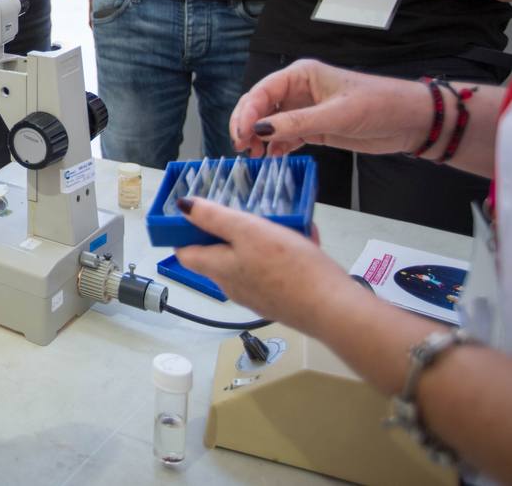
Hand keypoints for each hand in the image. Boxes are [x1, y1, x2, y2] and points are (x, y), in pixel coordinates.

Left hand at [176, 197, 355, 333]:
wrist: (333, 309)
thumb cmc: (289, 267)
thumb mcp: (248, 231)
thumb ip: (214, 218)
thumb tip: (183, 207)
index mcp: (218, 270)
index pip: (186, 253)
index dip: (185, 233)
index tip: (200, 213)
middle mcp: (232, 287)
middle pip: (218, 256)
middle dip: (229, 232)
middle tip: (247, 213)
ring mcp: (257, 296)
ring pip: (248, 261)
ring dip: (259, 241)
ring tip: (281, 224)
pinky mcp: (280, 300)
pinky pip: (272, 271)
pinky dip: (282, 255)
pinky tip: (304, 241)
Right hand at [229, 59, 430, 156]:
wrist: (411, 121)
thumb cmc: (381, 104)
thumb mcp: (337, 114)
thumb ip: (297, 123)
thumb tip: (261, 130)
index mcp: (302, 75)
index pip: (262, 91)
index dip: (247, 112)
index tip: (242, 134)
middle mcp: (299, 90)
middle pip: (260, 106)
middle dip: (247, 125)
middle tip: (241, 147)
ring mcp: (305, 110)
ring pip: (269, 123)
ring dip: (258, 138)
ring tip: (254, 156)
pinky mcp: (314, 128)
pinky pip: (285, 136)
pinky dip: (276, 147)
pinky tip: (272, 157)